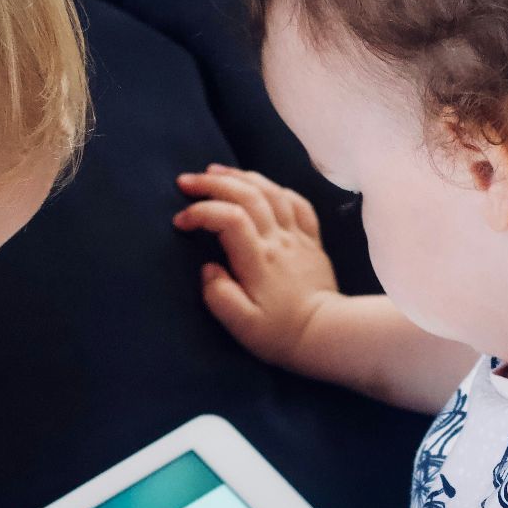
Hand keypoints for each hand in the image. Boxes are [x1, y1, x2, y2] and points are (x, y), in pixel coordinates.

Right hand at [174, 164, 342, 370]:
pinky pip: (298, 203)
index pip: (228, 219)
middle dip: (213, 184)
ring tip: (216, 172)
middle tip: (186, 182)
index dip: (201, 213)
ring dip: (242, 176)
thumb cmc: (281, 334)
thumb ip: (219, 296)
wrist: (327, 335)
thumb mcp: (243, 327)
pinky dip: (277, 189)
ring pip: (272, 191)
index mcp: (259, 260)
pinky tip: (262, 186)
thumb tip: (208, 269)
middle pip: (247, 195)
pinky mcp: (312, 240)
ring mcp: (298, 237)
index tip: (180, 222)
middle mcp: (278, 240)